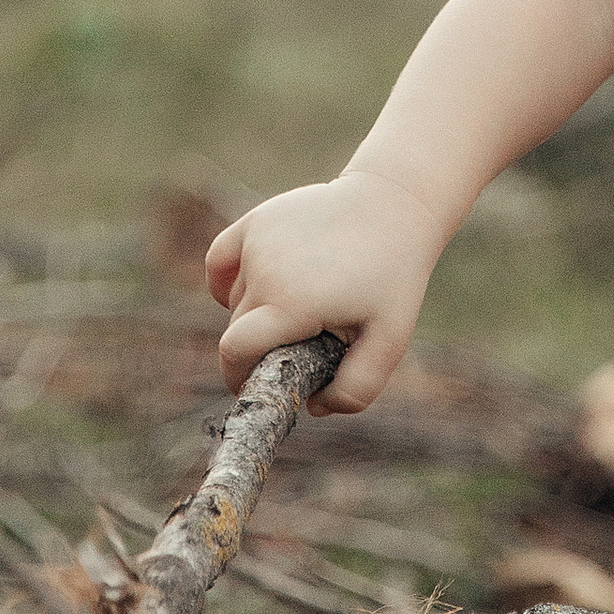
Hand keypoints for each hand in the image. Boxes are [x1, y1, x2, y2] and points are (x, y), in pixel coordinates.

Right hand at [205, 175, 441, 414]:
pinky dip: (227, 281)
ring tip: (302, 304)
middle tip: (297, 344)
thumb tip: (312, 405)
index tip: (254, 384)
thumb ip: (357, 389)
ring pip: (235, 298)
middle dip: (257, 347)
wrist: (393, 208)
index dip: (238, 376)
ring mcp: (259, 241)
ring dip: (255, 312)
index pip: (235, 352)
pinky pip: (219, 260)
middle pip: (237, 328)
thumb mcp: (390, 340)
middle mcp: (267, 270)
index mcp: (294, 303)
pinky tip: (256, 288)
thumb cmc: (392, 277)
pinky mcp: (256, 220)